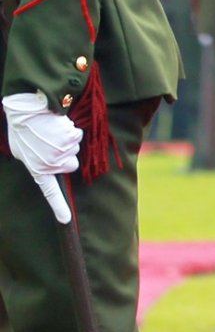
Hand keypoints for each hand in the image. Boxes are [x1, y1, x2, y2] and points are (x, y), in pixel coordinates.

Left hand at [4, 92, 79, 223]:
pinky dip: (70, 131)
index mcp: (38, 169)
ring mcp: (62, 152)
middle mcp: (52, 164)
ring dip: (67, 141)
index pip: (50, 191)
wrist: (26, 110)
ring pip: (75, 149)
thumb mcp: (22, 152)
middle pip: (71, 165)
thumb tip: (45, 167)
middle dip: (66, 156)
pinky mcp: (71, 139)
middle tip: (51, 144)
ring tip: (51, 132)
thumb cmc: (21, 130)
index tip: (66, 221)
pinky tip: (57, 126)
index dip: (58, 207)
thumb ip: (35, 162)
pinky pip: (77, 137)